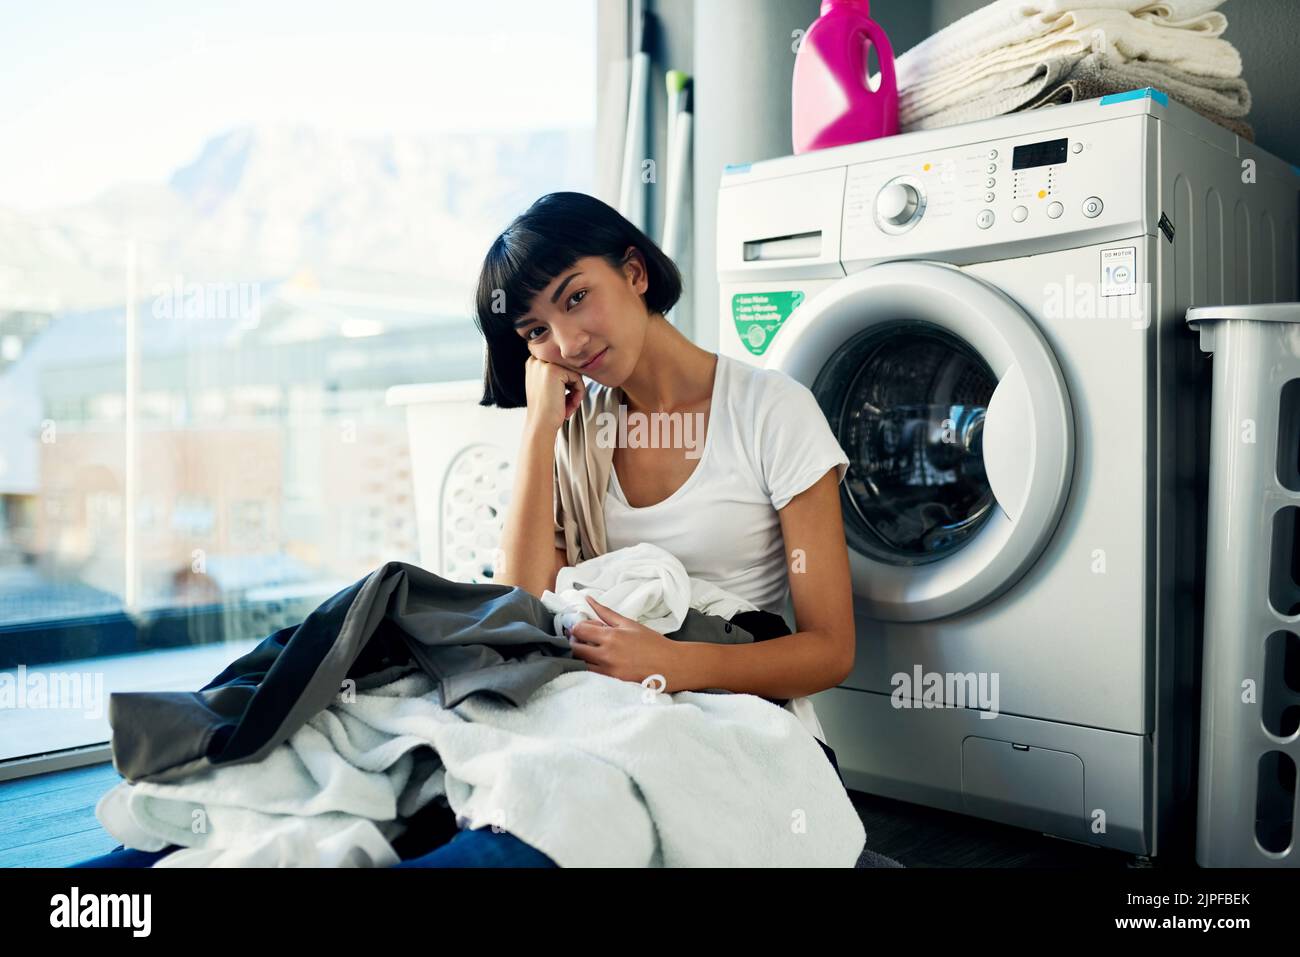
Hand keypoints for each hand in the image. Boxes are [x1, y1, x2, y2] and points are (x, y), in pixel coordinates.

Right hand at [523, 355, 585, 433]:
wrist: (540, 425)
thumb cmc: (546, 411)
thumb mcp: (547, 387)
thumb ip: (557, 374)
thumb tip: (576, 366)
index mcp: (534, 362)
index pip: (562, 367)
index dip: (566, 383)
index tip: (562, 399)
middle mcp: (536, 360)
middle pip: (568, 369)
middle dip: (571, 388)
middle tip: (566, 405)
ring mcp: (544, 364)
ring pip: (574, 374)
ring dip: (575, 392)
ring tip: (567, 406)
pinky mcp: (554, 371)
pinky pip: (578, 379)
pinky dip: (578, 394)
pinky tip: (568, 406)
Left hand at [568, 595, 682, 689]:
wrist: (671, 665)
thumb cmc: (652, 642)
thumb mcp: (629, 624)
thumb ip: (605, 613)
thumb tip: (588, 600)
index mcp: (611, 636)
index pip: (579, 630)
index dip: (576, 628)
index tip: (581, 628)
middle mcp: (607, 654)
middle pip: (575, 648)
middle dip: (575, 643)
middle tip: (582, 641)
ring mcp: (609, 671)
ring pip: (580, 664)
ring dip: (580, 657)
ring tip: (589, 653)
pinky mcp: (612, 683)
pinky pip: (591, 675)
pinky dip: (589, 669)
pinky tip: (596, 664)